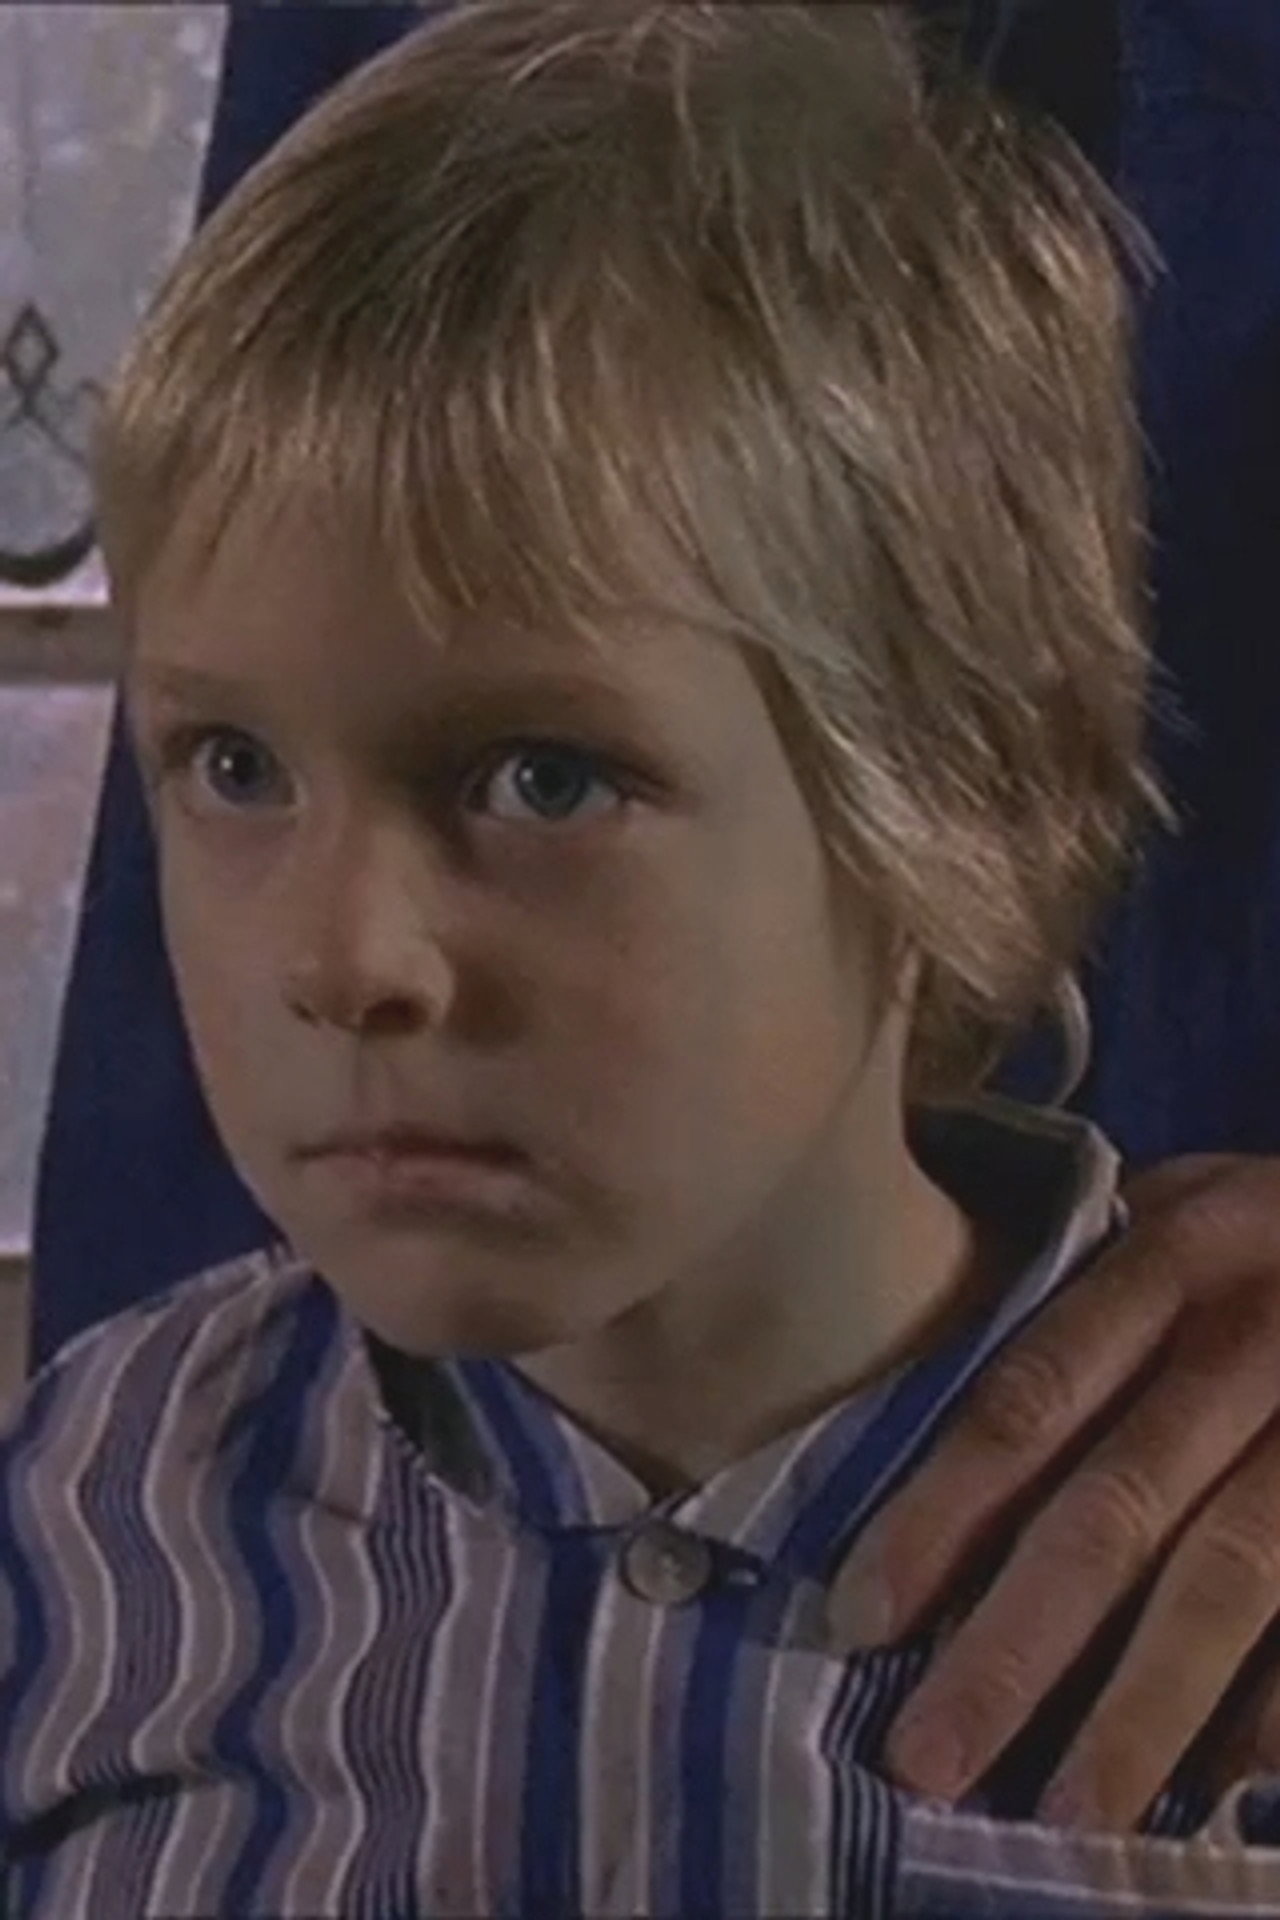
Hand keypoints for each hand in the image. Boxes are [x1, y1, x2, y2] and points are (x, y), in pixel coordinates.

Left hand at [826, 1154, 1279, 1830]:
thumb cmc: (1273, 1231)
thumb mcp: (1182, 1206)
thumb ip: (1073, 1285)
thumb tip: (909, 1403)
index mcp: (1177, 1254)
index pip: (1032, 1393)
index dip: (943, 1511)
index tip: (861, 1617)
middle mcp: (1254, 1338)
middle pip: (1117, 1507)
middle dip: (1018, 1643)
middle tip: (929, 1754)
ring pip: (1229, 1579)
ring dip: (1143, 1708)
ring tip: (1068, 1813)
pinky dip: (1277, 1706)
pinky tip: (1217, 1786)